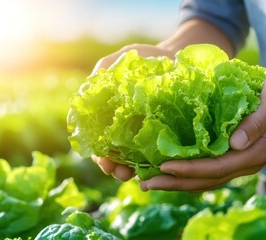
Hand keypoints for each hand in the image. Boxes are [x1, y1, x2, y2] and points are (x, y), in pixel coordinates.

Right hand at [91, 43, 174, 180]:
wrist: (175, 57)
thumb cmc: (144, 58)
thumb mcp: (121, 60)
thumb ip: (103, 71)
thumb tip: (90, 86)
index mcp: (109, 115)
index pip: (98, 141)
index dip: (98, 153)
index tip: (103, 160)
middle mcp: (123, 128)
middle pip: (113, 155)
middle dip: (112, 167)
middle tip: (118, 172)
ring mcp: (143, 134)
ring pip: (132, 159)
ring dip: (129, 170)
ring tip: (131, 174)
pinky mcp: (162, 134)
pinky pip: (155, 153)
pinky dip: (152, 164)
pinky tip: (155, 169)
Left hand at [141, 73, 265, 192]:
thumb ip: (256, 122)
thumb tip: (234, 143)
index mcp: (253, 153)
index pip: (216, 167)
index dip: (190, 169)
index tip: (165, 166)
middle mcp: (244, 164)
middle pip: (206, 180)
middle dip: (175, 183)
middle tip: (145, 184)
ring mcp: (238, 163)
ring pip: (204, 181)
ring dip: (177, 183)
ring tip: (149, 183)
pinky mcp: (232, 158)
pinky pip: (207, 173)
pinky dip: (187, 176)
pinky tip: (168, 174)